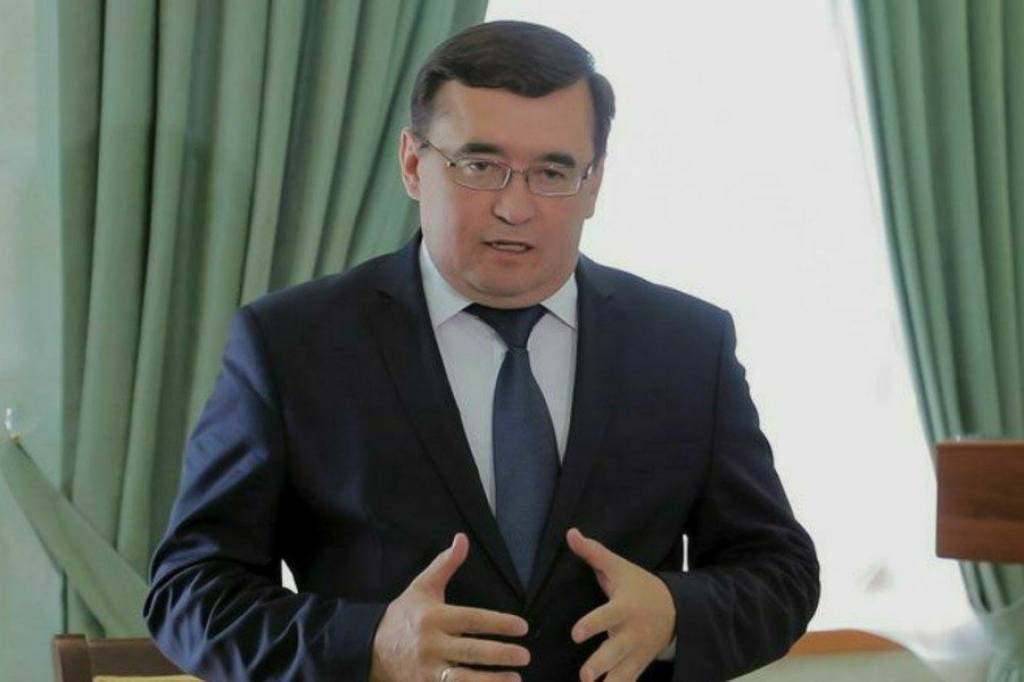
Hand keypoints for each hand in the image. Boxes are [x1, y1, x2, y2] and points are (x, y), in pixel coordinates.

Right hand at [370, 533, 530, 681]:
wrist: (371, 648)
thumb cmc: (404, 615)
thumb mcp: (422, 587)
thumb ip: (445, 564)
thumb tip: (462, 539)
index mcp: (434, 617)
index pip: (471, 620)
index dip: (498, 623)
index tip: (522, 626)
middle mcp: (431, 644)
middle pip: (471, 651)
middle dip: (500, 654)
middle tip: (524, 655)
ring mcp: (427, 670)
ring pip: (462, 679)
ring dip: (491, 680)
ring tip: (516, 679)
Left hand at [567, 528, 675, 681]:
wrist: (676, 610)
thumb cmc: (639, 586)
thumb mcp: (619, 567)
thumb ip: (593, 553)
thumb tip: (570, 533)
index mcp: (624, 608)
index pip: (607, 617)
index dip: (592, 625)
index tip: (575, 634)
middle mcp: (631, 633)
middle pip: (615, 652)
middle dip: (600, 665)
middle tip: (585, 677)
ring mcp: (636, 653)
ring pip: (623, 675)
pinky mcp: (639, 666)